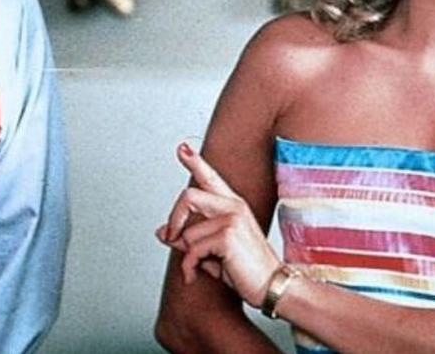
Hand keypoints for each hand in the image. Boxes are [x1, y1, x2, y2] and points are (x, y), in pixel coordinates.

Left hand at [156, 142, 281, 306]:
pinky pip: (192, 250)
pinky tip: (196, 275)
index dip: (195, 162)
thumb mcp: (213, 252)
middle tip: (170, 239)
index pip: (211, 178)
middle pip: (188, 197)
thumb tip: (163, 232)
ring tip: (198, 268)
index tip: (182, 147)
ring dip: (187, 256)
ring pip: (188, 232)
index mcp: (233, 206)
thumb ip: (189, 239)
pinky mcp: (228, 236)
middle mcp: (234, 206)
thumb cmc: (246, 270)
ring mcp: (232, 218)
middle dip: (174, 220)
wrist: (272, 287)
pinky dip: (189, 267)